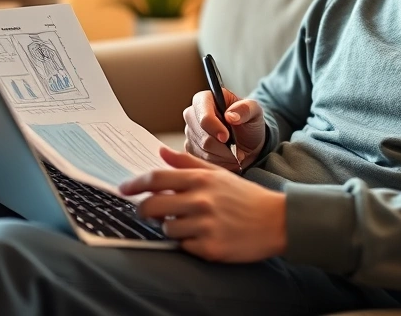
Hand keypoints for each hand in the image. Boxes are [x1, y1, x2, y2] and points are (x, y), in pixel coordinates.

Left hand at [120, 147, 285, 262]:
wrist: (276, 221)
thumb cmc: (245, 197)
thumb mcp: (219, 174)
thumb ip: (188, 163)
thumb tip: (161, 152)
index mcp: (201, 180)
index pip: (156, 179)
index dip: (135, 184)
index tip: (124, 188)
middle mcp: (201, 201)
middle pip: (152, 207)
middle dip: (145, 210)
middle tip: (149, 212)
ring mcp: (205, 226)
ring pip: (166, 229)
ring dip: (171, 227)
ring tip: (189, 224)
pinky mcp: (210, 248)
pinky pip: (183, 247)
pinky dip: (188, 243)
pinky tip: (203, 236)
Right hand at [184, 89, 265, 170]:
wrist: (246, 143)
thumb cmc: (248, 122)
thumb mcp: (254, 111)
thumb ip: (245, 109)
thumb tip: (230, 116)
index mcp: (205, 99)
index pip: (203, 114)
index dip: (214, 126)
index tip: (227, 137)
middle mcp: (192, 114)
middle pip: (202, 134)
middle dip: (222, 144)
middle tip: (237, 147)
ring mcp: (189, 132)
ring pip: (203, 148)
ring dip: (222, 153)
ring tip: (234, 151)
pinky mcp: (190, 148)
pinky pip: (201, 158)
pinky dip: (218, 160)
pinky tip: (226, 155)